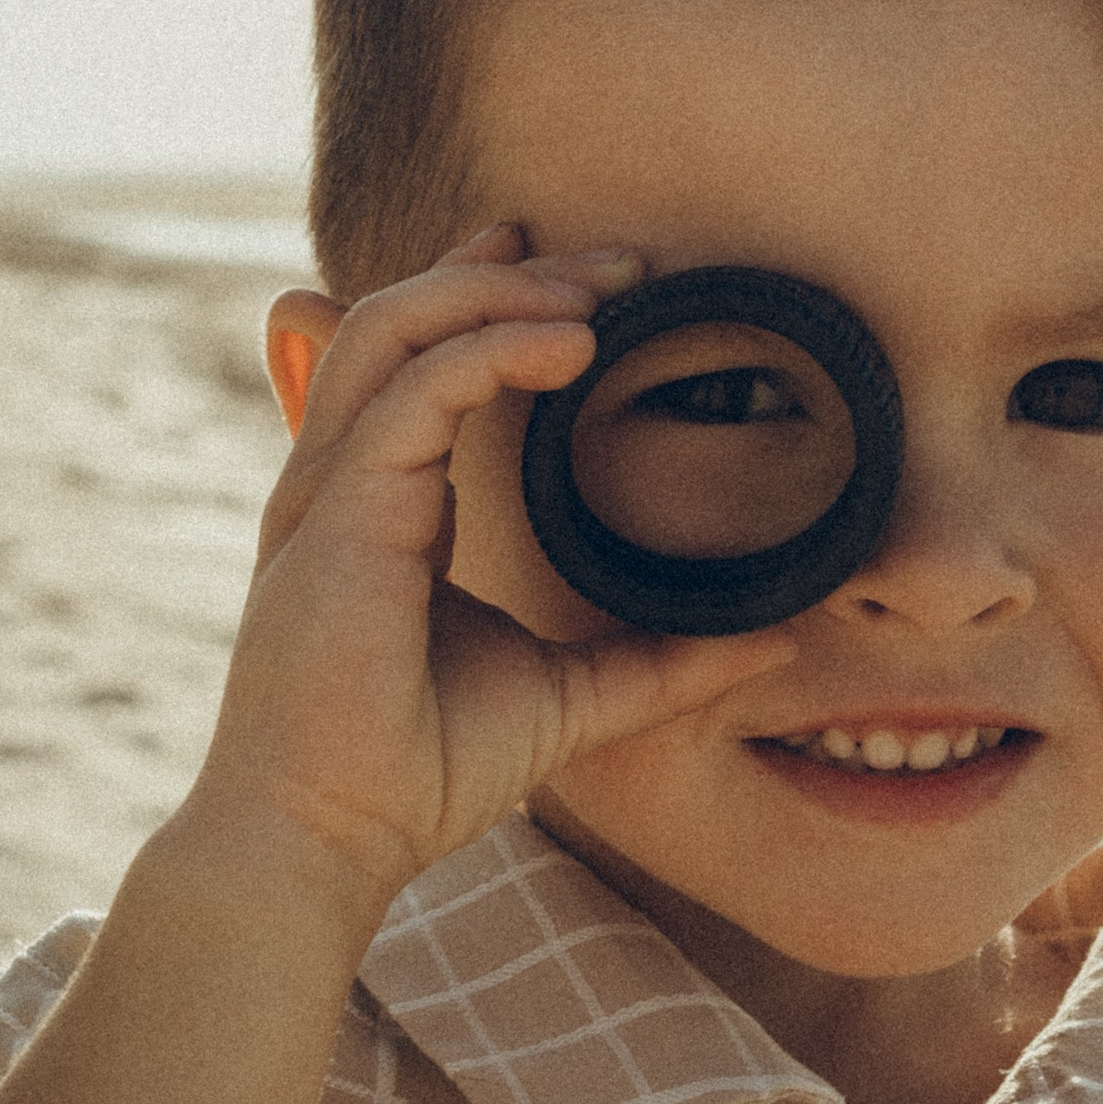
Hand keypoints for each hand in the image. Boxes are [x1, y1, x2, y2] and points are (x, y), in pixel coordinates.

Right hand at [182, 223, 795, 928]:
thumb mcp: (569, 699)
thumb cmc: (418, 772)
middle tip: (623, 262)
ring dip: (500, 292)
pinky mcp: (337, 512)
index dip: (485, 294)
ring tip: (598, 293)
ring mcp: (330, 489)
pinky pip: (412, 391)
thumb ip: (658, 659)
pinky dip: (490, 348)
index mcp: (377, 505)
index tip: (580, 272)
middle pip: (404, 319)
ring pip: (395, 328)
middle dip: (510, 274)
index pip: (417, 360)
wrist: (331, 841)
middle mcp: (341, 481)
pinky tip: (568, 344)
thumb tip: (773, 638)